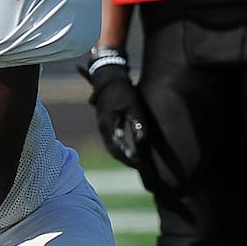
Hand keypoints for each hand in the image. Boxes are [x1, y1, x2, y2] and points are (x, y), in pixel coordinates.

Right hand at [79, 52, 148, 168]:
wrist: (108, 77)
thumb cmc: (122, 90)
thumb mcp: (133, 105)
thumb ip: (138, 123)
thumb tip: (142, 140)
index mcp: (107, 125)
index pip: (118, 149)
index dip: (131, 160)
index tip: (144, 166)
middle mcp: (102, 127)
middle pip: (114, 151)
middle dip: (128, 161)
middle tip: (143, 168)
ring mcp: (102, 125)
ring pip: (112, 146)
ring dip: (124, 155)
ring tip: (138, 161)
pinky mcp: (105, 122)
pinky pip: (112, 139)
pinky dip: (121, 147)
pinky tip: (131, 148)